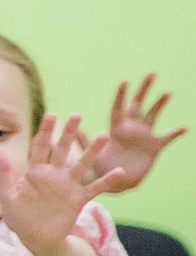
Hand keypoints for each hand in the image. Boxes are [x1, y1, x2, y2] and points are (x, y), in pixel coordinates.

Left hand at [0, 114, 126, 255]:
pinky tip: (119, 171)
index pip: (40, 147)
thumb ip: (5, 174)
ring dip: (92, 151)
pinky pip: (95, 188)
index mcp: (35, 172)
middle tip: (77, 115)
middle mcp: (53, 175)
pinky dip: (107, 180)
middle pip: (63, 150)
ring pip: (82, 164)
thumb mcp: (8, 196)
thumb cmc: (19, 217)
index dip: (45, 132)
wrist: (35, 239)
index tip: (51, 115)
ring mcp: (68, 186)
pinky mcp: (78, 199)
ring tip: (103, 136)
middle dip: (69, 133)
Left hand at [89, 74, 185, 192]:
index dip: (121, 95)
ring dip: (160, 104)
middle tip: (151, 73)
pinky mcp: (154, 147)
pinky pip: (167, 137)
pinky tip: (185, 127)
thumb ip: (84, 141)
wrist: (116, 182)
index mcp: (115, 129)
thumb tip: (72, 128)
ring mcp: (143, 136)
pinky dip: (175, 132)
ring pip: (153, 115)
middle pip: (137, 104)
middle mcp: (130, 128)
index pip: (118, 108)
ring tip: (167, 92)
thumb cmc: (100, 168)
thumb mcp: (92, 155)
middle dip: (143, 89)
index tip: (124, 81)